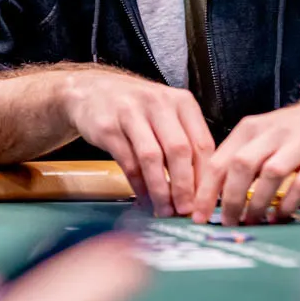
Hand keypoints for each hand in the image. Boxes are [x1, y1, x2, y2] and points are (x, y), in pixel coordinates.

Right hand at [60, 67, 214, 217]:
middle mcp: (159, 104)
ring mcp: (131, 113)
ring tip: (164, 209)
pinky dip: (138, 185)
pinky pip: (127, 161)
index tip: (205, 202)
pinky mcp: (108, 127)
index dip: (206, 177)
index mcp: (181, 102)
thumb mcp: (167, 114)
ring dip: (160, 189)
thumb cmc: (137, 107)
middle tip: (185, 210)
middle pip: (179, 150)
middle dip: (184, 186)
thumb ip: (186, 143)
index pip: (202, 143)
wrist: (92, 90)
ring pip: (152, 157)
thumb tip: (201, 188)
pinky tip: (144, 198)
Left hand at [192, 84, 299, 225]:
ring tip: (253, 222)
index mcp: (252, 128)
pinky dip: (289, 202)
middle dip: (229, 199)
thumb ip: (241, 157)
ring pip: (269, 174)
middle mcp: (273, 133)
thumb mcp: (265, 134)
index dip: (205, 190)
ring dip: (258, 203)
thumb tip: (213, 194)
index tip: (197, 214)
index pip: (220, 159)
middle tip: (227, 223)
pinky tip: (282, 215)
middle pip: (241, 165)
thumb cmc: (299, 129)